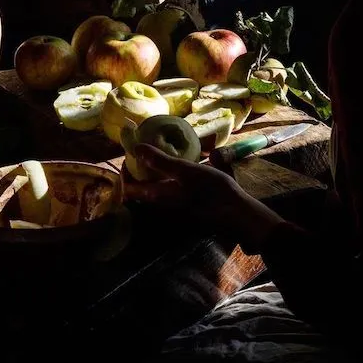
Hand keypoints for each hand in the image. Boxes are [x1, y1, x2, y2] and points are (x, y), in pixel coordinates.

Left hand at [122, 143, 284, 250]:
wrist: (236, 214)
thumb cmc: (211, 190)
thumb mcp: (185, 170)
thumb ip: (160, 160)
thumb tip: (136, 148)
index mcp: (157, 197)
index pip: (129, 188)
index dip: (126, 171)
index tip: (131, 154)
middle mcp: (162, 208)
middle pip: (140, 191)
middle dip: (139, 172)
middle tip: (145, 153)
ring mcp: (174, 210)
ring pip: (154, 193)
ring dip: (152, 177)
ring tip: (160, 159)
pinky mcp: (185, 209)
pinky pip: (168, 195)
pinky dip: (166, 182)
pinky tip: (178, 171)